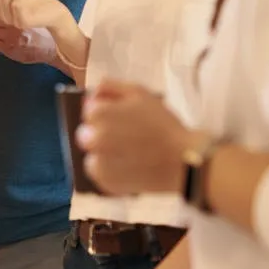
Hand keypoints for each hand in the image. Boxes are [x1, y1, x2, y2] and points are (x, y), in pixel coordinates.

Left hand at [77, 79, 195, 195]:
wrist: (184, 161)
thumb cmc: (163, 124)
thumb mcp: (140, 93)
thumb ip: (110, 87)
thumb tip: (90, 92)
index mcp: (99, 114)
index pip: (88, 111)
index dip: (105, 113)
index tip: (121, 118)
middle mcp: (92, 138)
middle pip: (84, 133)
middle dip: (99, 133)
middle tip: (125, 137)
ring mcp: (97, 161)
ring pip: (90, 153)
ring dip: (103, 152)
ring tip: (128, 153)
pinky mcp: (104, 181)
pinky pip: (98, 173)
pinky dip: (109, 170)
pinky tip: (128, 165)